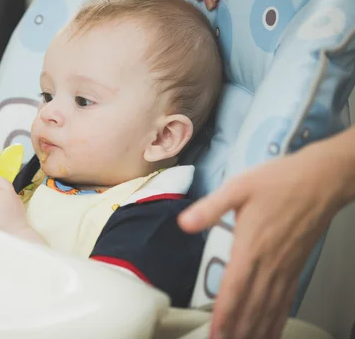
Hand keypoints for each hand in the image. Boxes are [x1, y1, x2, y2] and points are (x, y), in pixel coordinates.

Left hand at [178, 146, 341, 338]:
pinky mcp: (295, 267)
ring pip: (269, 308)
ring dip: (255, 330)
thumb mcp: (239, 187)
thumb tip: (184, 223)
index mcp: (251, 246)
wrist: (320, 180)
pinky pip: (285, 300)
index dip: (224, 315)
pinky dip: (277, 320)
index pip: (234, 289)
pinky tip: (270, 331)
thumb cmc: (279, 181)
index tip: (215, 335)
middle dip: (237, 330)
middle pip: (251, 305)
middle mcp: (269, 263)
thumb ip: (211, 208)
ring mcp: (285, 268)